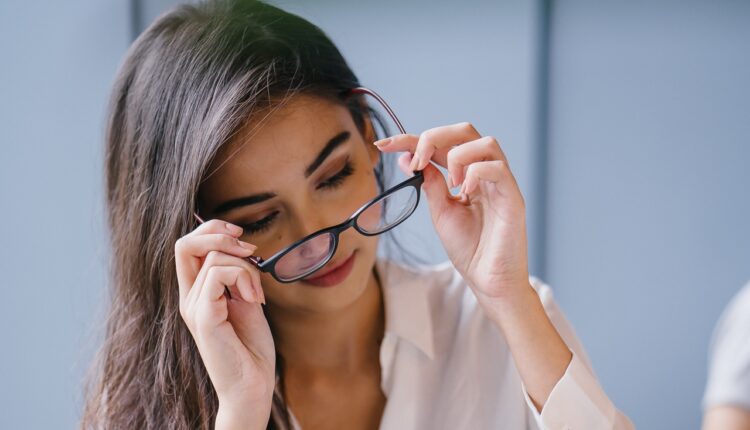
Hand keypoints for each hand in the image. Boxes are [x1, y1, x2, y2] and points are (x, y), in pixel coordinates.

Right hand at [174, 220, 274, 428]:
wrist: (252, 385)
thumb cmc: (251, 348)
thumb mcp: (247, 300)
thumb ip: (240, 275)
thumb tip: (242, 245)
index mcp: (196, 292)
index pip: (189, 245)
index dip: (213, 229)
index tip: (242, 236)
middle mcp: (189, 297)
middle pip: (185, 243)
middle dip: (220, 233)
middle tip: (250, 250)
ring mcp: (193, 307)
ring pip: (213, 257)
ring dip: (246, 266)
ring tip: (257, 294)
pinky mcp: (204, 317)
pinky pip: (218, 274)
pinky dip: (243, 277)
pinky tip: (254, 299)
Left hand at [375, 122, 530, 305]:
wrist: (489, 281)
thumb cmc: (470, 248)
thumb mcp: (441, 211)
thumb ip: (430, 183)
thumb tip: (407, 158)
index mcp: (467, 174)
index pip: (441, 145)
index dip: (412, 140)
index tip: (384, 145)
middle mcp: (486, 173)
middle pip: (466, 131)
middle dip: (435, 137)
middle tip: (416, 159)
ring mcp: (501, 184)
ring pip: (486, 143)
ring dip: (457, 156)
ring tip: (450, 182)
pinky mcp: (513, 198)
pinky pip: (497, 169)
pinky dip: (475, 172)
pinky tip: (464, 191)